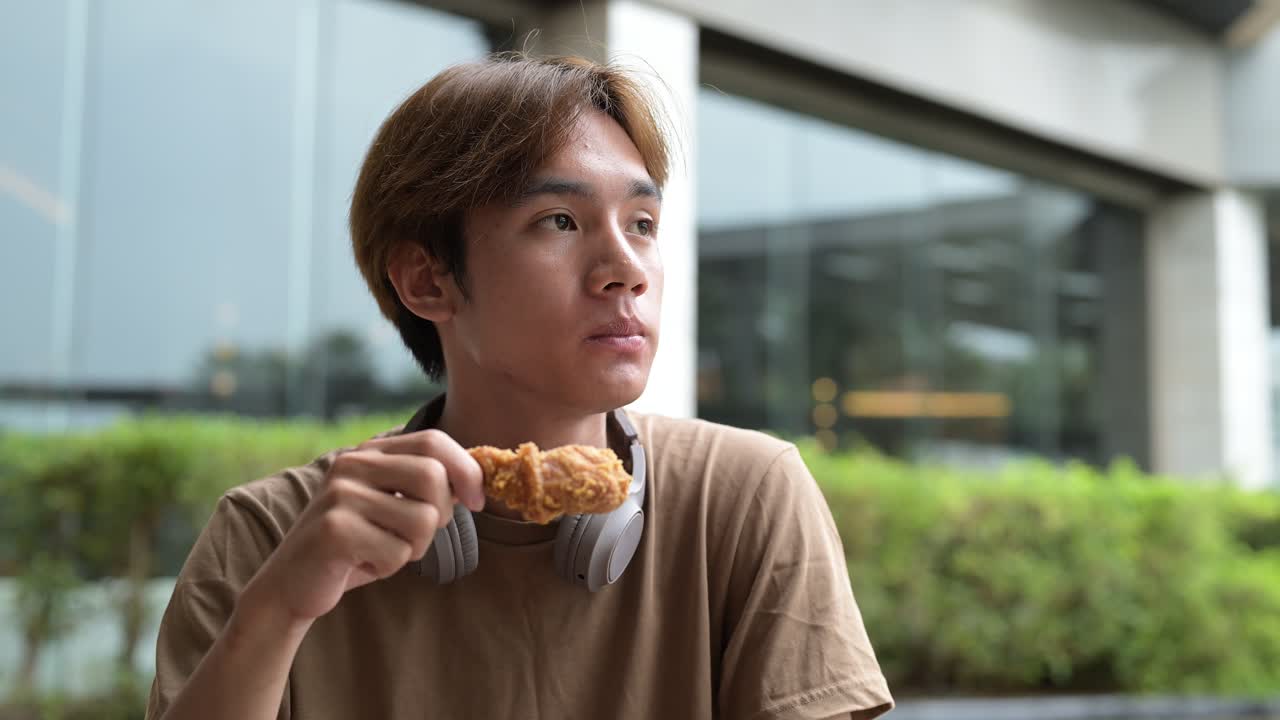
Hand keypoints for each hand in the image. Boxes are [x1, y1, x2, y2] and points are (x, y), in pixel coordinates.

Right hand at [240, 429, 485, 623]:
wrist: (291, 585)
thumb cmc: (354, 546)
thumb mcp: (390, 506)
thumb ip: (425, 486)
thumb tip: (477, 481)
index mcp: (368, 453)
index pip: (433, 441)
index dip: (467, 470)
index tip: (477, 501)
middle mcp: (352, 464)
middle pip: (434, 478)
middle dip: (439, 517)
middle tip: (414, 537)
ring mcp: (340, 495)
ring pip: (423, 520)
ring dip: (413, 548)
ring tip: (382, 550)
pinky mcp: (335, 530)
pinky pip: (398, 552)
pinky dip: (390, 567)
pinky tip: (362, 564)